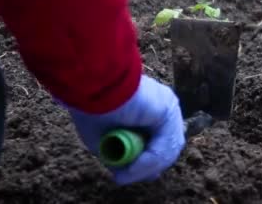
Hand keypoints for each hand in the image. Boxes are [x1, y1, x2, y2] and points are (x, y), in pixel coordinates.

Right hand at [65, 75, 185, 184]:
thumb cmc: (92, 106)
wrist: (92, 84)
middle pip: (167, 148)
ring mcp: (168, 107)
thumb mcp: (103, 140)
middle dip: (148, 168)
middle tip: (126, 177)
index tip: (128, 175)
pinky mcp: (168, 108)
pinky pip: (163, 145)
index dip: (148, 164)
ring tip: (125, 175)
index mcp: (150, 110)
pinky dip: (148, 161)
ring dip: (145, 168)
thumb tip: (124, 175)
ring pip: (166, 150)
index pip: (160, 144)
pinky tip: (132, 168)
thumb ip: (117, 156)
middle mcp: (164, 108)